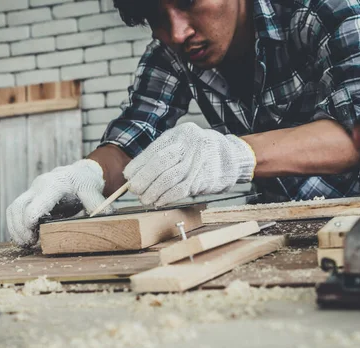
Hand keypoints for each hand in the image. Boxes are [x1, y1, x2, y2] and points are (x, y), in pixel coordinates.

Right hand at [6, 159, 111, 246]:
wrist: (80, 173)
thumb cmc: (86, 182)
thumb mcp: (93, 190)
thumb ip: (96, 203)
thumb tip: (105, 218)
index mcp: (53, 184)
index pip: (35, 204)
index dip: (29, 222)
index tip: (33, 237)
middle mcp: (38, 186)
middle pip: (18, 207)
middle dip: (19, 228)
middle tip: (29, 244)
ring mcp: (31, 192)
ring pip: (13, 209)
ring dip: (15, 228)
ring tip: (25, 244)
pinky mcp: (29, 198)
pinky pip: (14, 211)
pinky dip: (15, 225)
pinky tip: (24, 238)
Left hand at [123, 122, 255, 205]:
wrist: (231, 156)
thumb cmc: (198, 152)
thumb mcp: (180, 144)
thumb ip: (160, 155)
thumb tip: (134, 174)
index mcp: (179, 134)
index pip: (154, 150)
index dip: (139, 165)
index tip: (128, 176)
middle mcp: (190, 144)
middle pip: (160, 163)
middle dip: (144, 179)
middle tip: (134, 189)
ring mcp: (199, 161)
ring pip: (169, 178)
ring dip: (153, 191)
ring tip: (145, 198)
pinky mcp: (205, 178)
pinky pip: (181, 189)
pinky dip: (167, 197)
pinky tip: (159, 201)